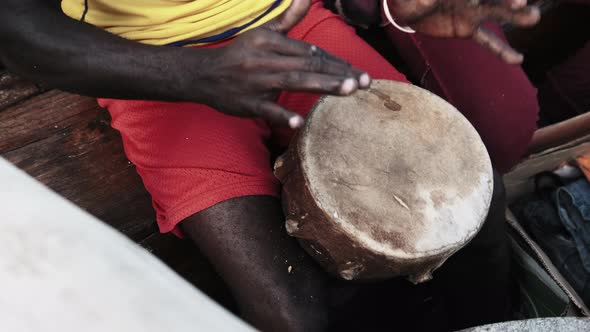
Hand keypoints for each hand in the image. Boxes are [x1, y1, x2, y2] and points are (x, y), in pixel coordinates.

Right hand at [190, 0, 370, 127]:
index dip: (335, 61)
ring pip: (293, 81)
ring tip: (349, 90)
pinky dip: (281, 115)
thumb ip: (287, 18)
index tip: (358, 72)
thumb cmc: (239, 55)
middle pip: (308, 64)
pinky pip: (266, 109)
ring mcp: (255, 82)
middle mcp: (264, 58)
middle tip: (365, 81)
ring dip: (322, 85)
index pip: (309, 51)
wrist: (203, 75)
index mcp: (270, 41)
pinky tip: (299, 121)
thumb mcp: (262, 33)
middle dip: (338, 72)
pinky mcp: (246, 104)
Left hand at [386, 0, 540, 63]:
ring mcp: (471, 12)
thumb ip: (424, 0)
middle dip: (505, 0)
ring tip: (533, 18)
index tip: (486, 0)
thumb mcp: (414, 0)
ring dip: (514, 17)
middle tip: (519, 3)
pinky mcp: (468, 29)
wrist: (406, 8)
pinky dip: (500, 50)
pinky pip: (486, 40)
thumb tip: (426, 1)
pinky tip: (517, 60)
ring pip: (495, 14)